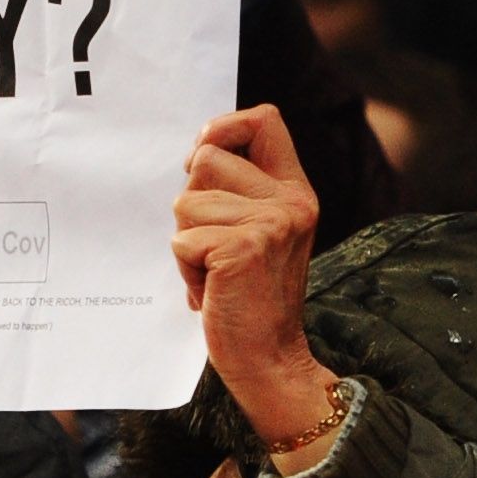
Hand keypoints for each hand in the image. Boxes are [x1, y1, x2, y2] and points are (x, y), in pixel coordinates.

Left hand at [177, 107, 333, 457]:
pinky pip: (182, 240)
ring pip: (185, 202)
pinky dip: (186, 270)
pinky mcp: (243, 249)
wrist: (269, 358)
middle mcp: (290, 200)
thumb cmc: (250, 297)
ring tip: (215, 272)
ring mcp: (270, 223)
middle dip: (192, 203)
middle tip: (215, 246)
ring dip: (187, 242)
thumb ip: (239, 192)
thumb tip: (192, 153)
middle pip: (204, 159)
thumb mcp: (258, 233)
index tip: (202, 159)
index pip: (264, 120)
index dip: (223, 127)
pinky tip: (213, 290)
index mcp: (294, 191)